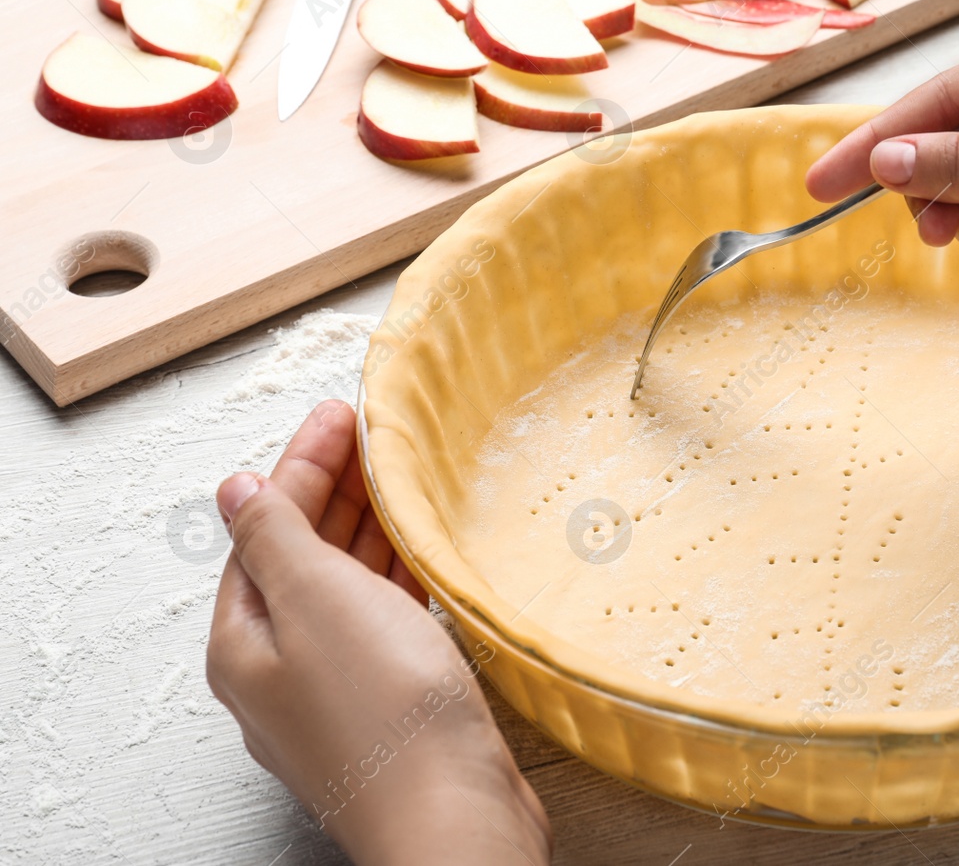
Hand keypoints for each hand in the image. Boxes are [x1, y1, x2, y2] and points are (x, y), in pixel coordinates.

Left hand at [207, 401, 549, 865]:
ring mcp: (336, 693)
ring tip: (404, 479)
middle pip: (301, 558)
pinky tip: (426, 558)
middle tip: (373, 433)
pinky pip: (385, 624)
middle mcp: (281, 671)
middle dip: (335, 491)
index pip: (263, 531)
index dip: (300, 466)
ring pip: (345, 591)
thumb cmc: (385, 713)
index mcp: (245, 645)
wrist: (453, 813)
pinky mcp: (391, 709)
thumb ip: (275, 537)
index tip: (339, 416)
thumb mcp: (317, 599)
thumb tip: (234, 490)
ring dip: (371, 531)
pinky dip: (401, 579)